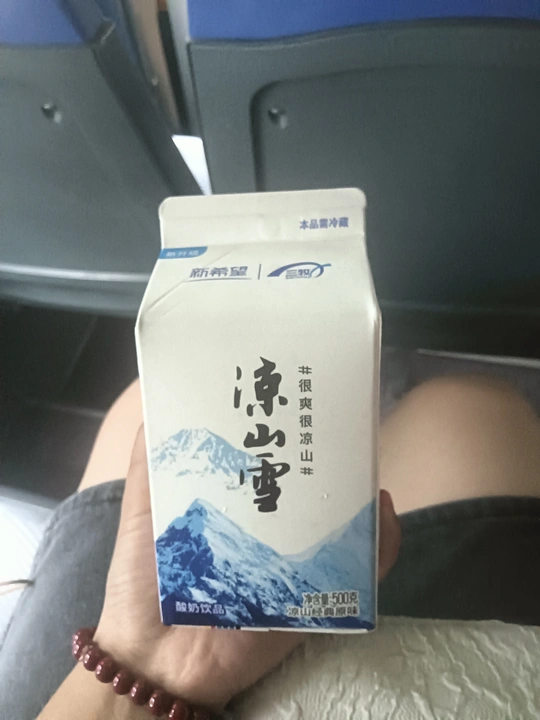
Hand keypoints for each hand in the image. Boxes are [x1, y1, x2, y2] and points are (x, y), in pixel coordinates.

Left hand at [96, 428, 400, 709]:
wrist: (154, 659)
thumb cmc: (142, 577)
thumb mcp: (141, 507)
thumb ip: (152, 460)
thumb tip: (166, 399)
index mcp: (237, 502)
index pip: (271, 458)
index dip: (286, 426)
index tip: (296, 393)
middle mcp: (271, 527)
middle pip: (312, 485)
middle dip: (329, 452)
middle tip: (339, 417)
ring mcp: (296, 562)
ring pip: (344, 522)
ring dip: (362, 492)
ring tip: (365, 462)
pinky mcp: (313, 600)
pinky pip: (361, 573)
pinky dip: (383, 545)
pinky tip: (382, 515)